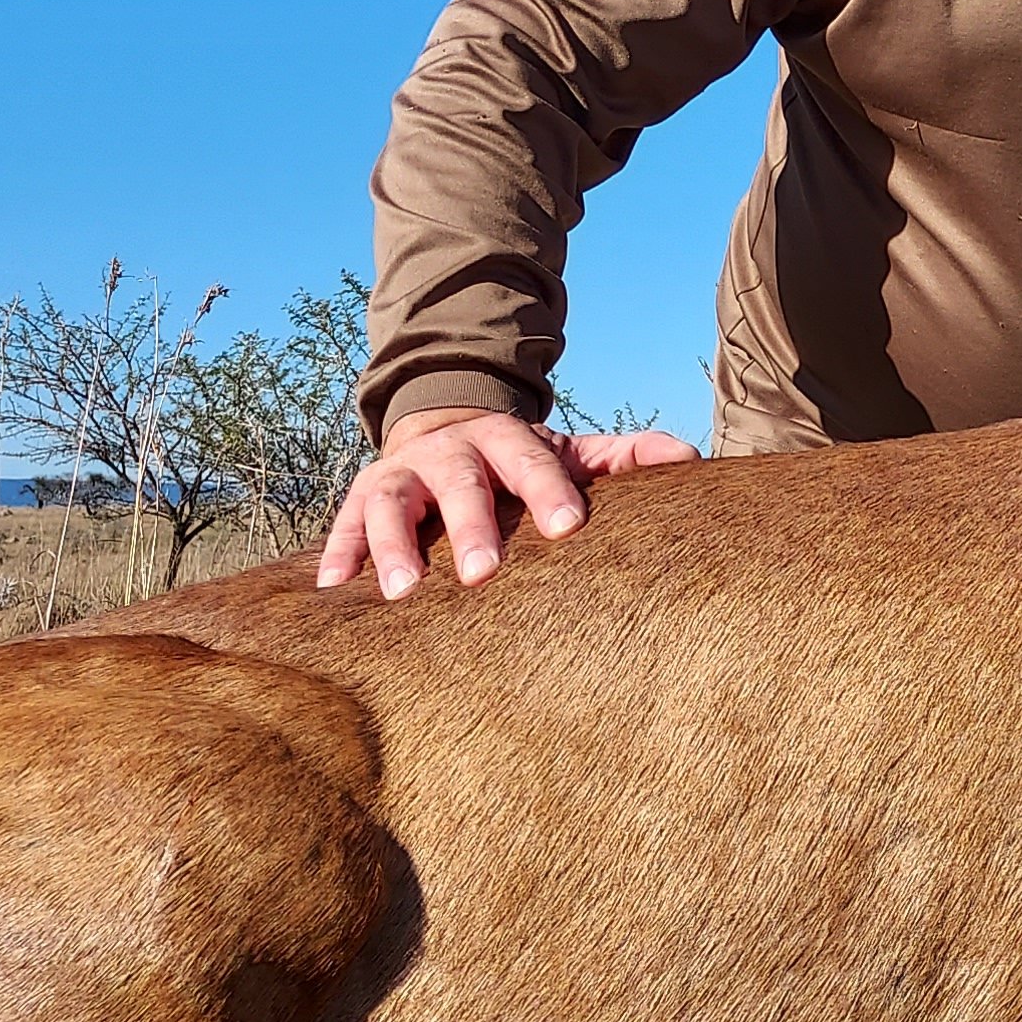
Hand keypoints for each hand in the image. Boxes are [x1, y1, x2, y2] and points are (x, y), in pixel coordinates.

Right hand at [316, 408, 700, 596]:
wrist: (447, 428)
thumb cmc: (521, 461)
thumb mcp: (570, 453)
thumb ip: (625, 459)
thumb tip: (690, 460)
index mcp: (508, 440)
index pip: (531, 461)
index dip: (548, 491)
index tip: (569, 528)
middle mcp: (451, 451)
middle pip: (460, 481)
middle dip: (469, 525)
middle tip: (482, 575)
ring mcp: (403, 472)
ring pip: (395, 502)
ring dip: (394, 544)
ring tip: (401, 593)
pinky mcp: (364, 496)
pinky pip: (346, 522)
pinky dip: (338, 552)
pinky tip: (331, 589)